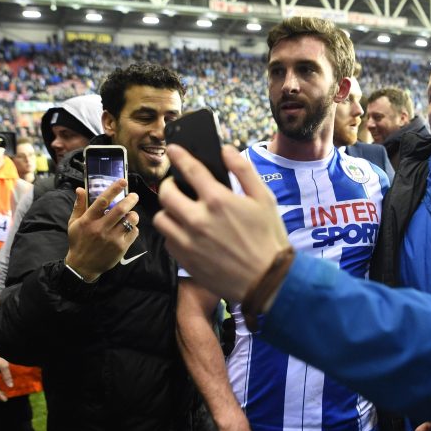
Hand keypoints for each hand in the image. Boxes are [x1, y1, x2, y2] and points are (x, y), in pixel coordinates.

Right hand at [64, 179, 139, 281]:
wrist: (83, 266)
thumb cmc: (78, 242)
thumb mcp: (73, 224)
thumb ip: (78, 206)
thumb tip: (80, 189)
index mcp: (88, 221)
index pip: (102, 201)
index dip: (114, 189)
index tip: (123, 181)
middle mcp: (100, 229)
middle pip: (120, 209)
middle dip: (130, 200)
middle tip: (134, 196)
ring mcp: (112, 239)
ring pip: (130, 220)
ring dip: (133, 214)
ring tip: (131, 214)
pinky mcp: (121, 248)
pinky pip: (134, 232)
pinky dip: (134, 227)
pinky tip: (129, 228)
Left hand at [155, 145, 289, 301]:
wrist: (266, 280)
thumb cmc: (268, 238)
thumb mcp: (264, 199)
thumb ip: (244, 171)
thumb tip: (226, 150)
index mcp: (218, 200)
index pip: (190, 169)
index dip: (179, 156)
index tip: (172, 149)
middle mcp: (198, 219)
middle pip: (166, 193)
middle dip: (169, 185)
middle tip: (177, 186)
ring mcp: (188, 241)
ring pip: (161, 218)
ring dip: (168, 211)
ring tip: (180, 211)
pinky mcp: (185, 260)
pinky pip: (168, 240)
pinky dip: (173, 233)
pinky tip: (186, 232)